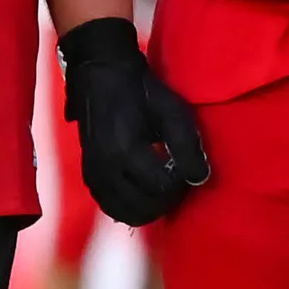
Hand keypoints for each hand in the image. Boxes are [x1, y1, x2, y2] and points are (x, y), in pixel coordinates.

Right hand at [58, 17, 209, 226]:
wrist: (101, 76)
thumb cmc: (141, 91)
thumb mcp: (172, 111)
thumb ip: (187, 147)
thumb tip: (199, 179)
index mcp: (126, 152)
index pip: (160, 189)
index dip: (179, 185)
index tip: (186, 169)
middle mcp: (105, 169)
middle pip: (142, 207)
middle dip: (165, 200)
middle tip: (176, 182)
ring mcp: (93, 174)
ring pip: (123, 213)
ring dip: (147, 209)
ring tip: (161, 191)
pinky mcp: (88, 174)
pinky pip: (109, 206)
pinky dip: (127, 208)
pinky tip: (141, 195)